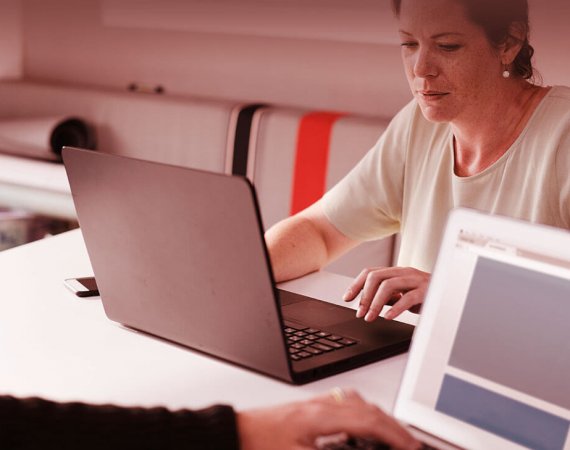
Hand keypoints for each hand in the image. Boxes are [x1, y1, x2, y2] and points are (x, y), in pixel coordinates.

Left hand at [237, 389, 419, 449]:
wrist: (236, 432)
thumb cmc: (259, 443)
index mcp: (321, 416)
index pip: (369, 421)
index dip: (394, 434)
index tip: (410, 446)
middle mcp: (321, 405)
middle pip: (368, 409)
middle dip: (393, 426)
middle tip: (409, 443)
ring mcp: (316, 404)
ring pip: (358, 403)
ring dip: (379, 418)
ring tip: (391, 435)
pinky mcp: (310, 408)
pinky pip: (346, 404)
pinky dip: (363, 413)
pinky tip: (361, 425)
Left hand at [343, 267, 430, 320]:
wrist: (455, 296)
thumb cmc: (428, 296)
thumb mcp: (403, 295)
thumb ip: (388, 297)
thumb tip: (367, 303)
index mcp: (397, 272)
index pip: (370, 272)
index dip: (356, 285)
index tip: (347, 298)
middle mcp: (405, 272)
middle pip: (376, 276)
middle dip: (364, 295)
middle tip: (360, 313)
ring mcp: (416, 280)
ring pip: (388, 284)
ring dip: (375, 302)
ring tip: (370, 317)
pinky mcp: (427, 291)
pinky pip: (408, 297)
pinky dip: (396, 308)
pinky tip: (388, 316)